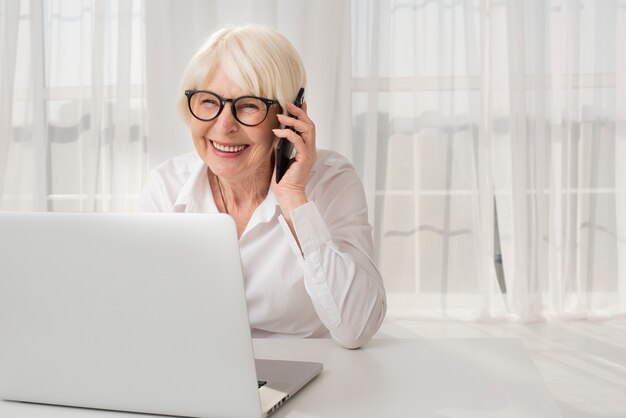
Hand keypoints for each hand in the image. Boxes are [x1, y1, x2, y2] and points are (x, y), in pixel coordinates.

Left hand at [271, 101, 316, 219]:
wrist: (288, 195)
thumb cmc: (283, 180)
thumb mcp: (281, 157)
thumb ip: (282, 145)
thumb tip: (276, 131)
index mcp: (306, 149)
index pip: (307, 127)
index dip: (304, 114)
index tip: (299, 102)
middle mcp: (310, 150)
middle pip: (309, 125)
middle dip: (299, 112)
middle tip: (288, 103)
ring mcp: (309, 154)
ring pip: (306, 129)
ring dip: (293, 120)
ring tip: (281, 115)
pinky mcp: (304, 158)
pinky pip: (298, 140)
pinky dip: (288, 134)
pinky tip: (277, 132)